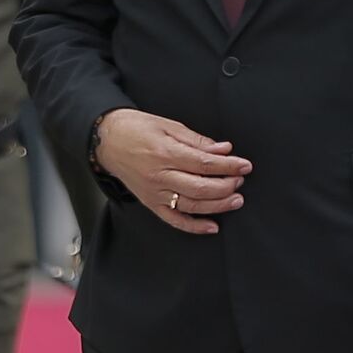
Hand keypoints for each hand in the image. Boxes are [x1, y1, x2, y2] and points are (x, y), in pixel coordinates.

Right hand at [93, 108, 250, 234]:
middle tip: (240, 181)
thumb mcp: (168, 126)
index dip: (228, 165)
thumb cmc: (137, 129)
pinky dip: (194, 226)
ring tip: (235, 200)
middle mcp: (159, 175)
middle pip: (199, 187)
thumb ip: (197, 140)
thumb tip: (223, 149)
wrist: (107, 141)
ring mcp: (154, 193)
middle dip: (226, 186)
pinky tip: (212, 226)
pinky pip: (174, 220)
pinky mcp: (150, 203)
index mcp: (165, 152)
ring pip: (191, 205)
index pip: (203, 163)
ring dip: (217, 205)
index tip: (244, 165)